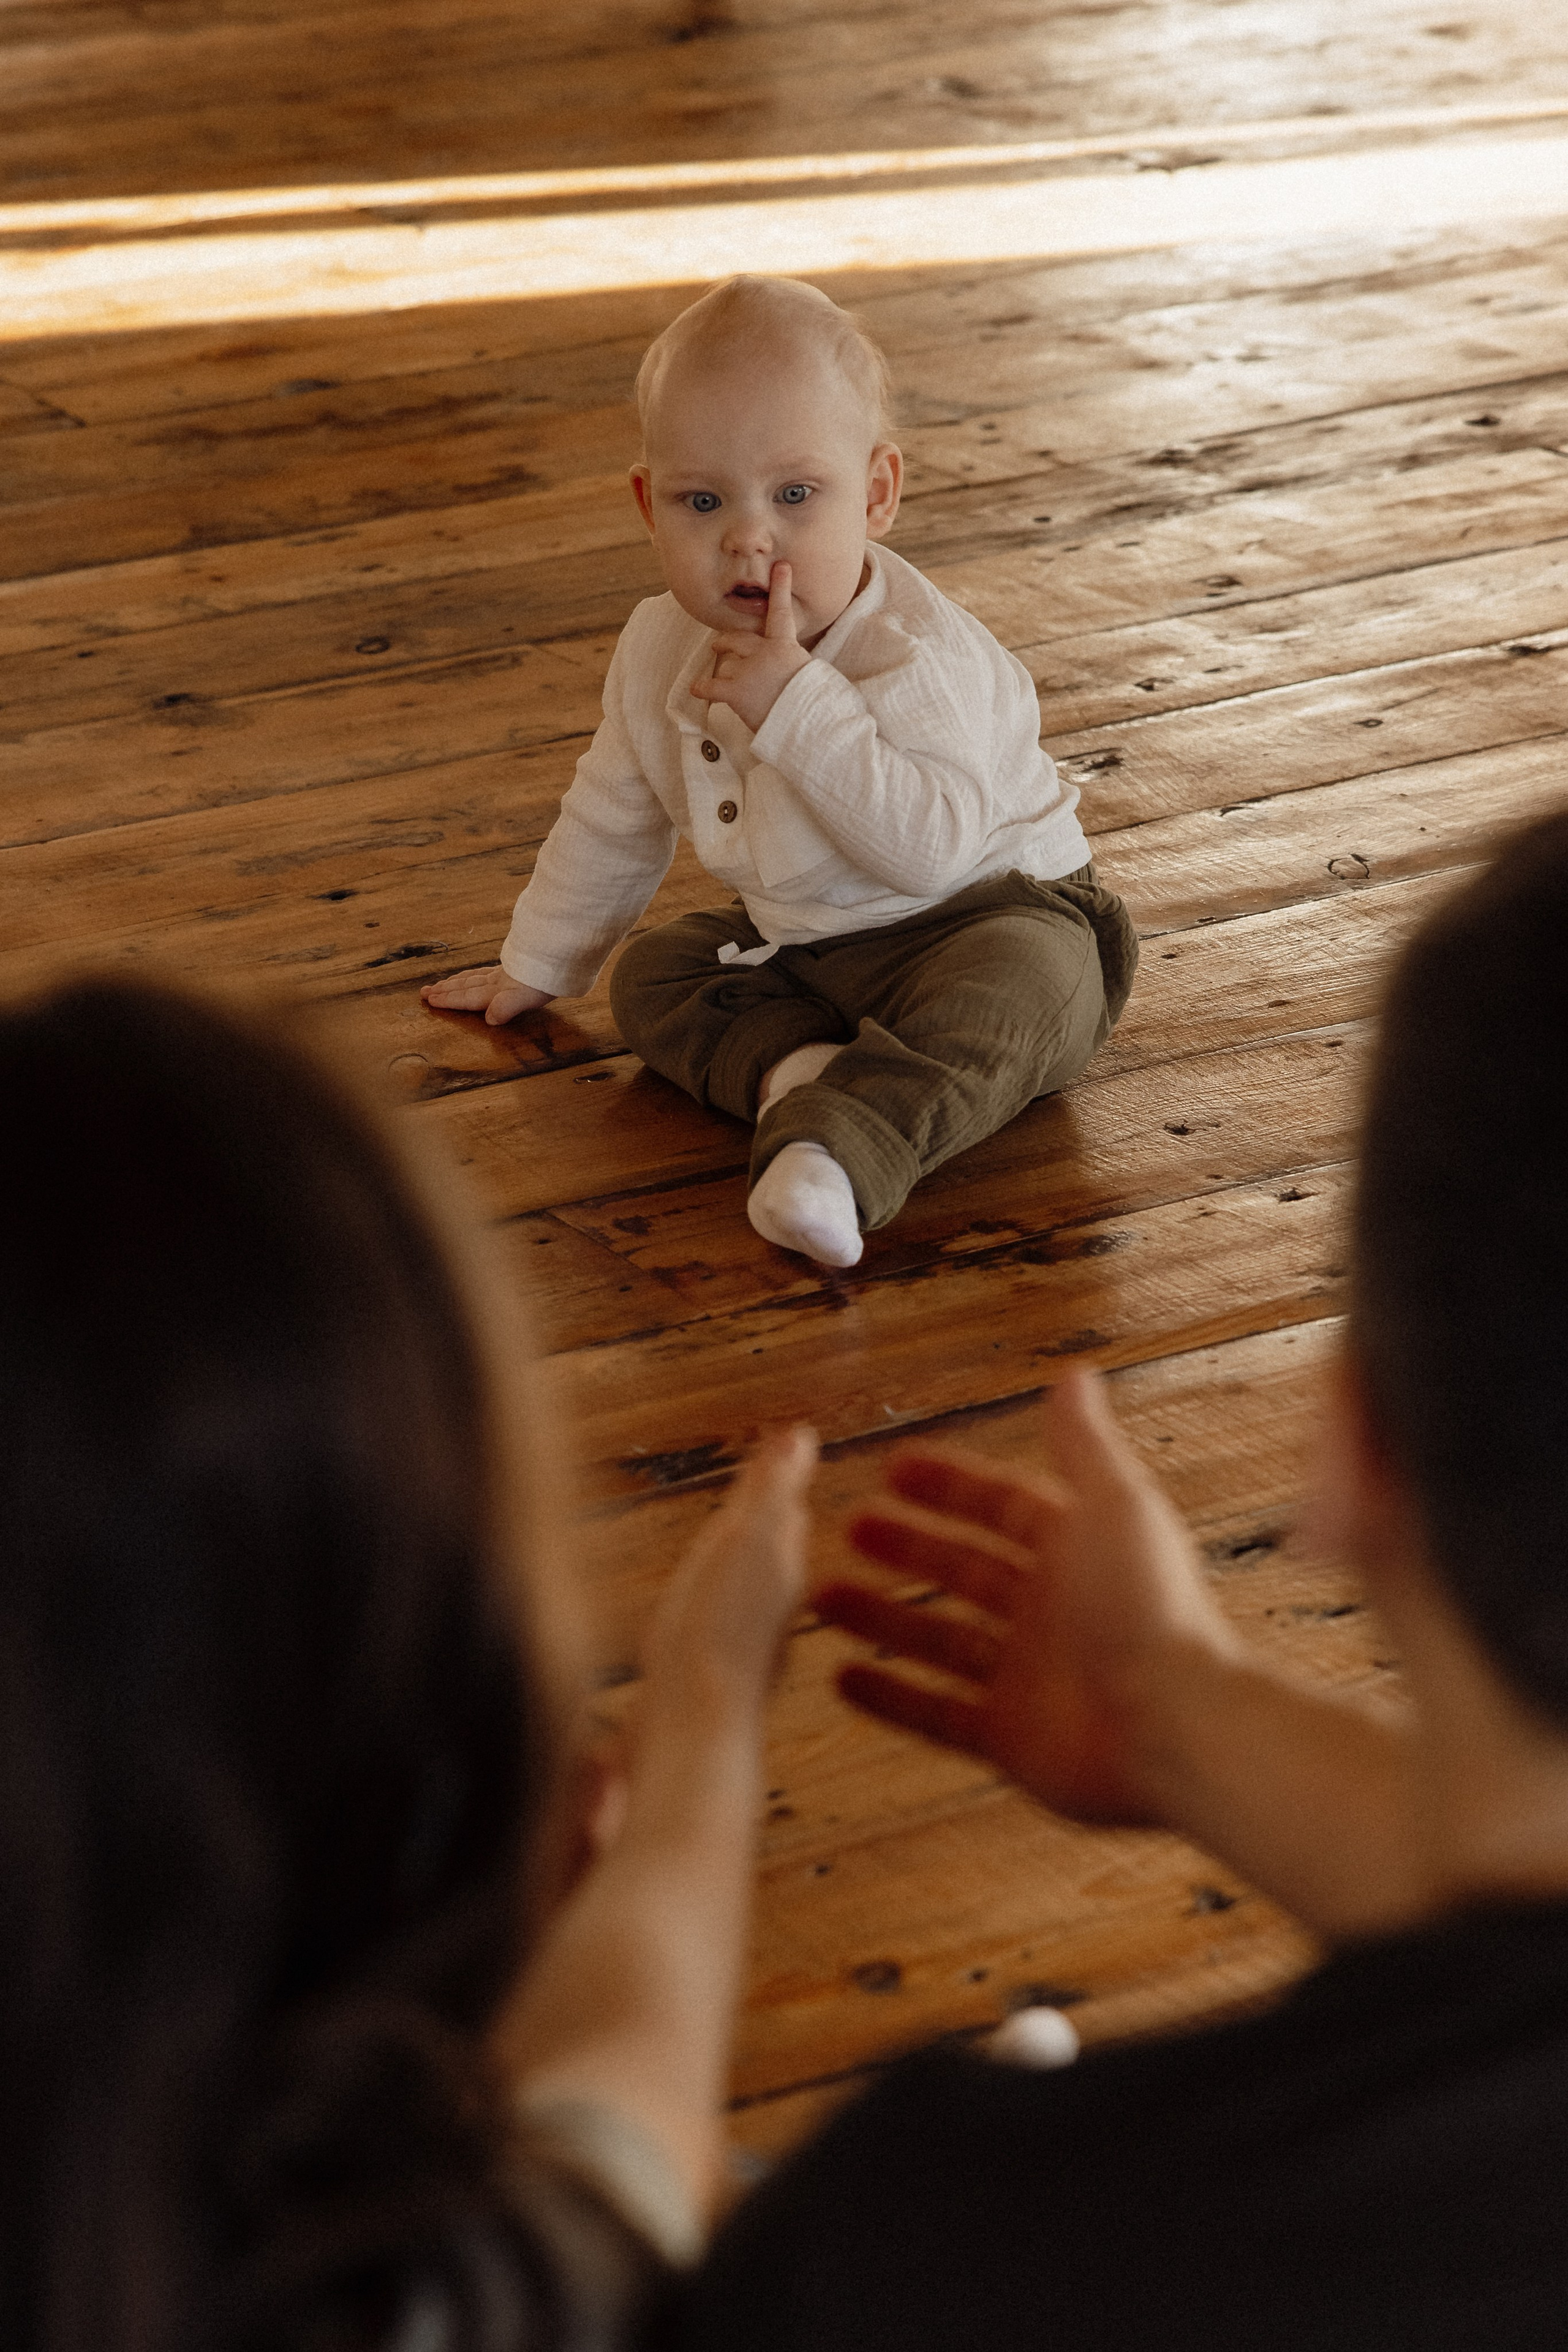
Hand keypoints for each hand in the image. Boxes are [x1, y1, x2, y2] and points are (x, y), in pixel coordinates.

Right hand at [421, 965, 554, 1025]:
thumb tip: (488, 1019)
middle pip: (465, 986)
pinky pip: (485, 972)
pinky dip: (474, 974)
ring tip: (441, 983)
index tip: (429, 1001)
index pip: (467, 997)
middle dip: (444, 990)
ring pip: (473, 978)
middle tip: (424, 992)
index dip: (449, 1000)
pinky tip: (476, 975)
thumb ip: (506, 1008)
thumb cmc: (544, 981)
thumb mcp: (526, 997)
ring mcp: (504, 973)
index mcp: (496, 991)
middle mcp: (496, 981)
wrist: (559, 955)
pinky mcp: (514, 968)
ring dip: (455, 982)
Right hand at [641, 1425, 817, 1728]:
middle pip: (772, 1547)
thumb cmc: (715, 1629)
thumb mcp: (747, 1539)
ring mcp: (747, 1644)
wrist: (693, 1725)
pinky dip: (715, 1604)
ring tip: (729, 1541)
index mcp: (781, 1562)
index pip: (783, 1508)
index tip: (786, 1448)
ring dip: (742, 1560)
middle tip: (765, 1484)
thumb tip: (802, 1434)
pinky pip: (721, 1625)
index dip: (778, 1478)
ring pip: (751, 1588)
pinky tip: (700, 1615)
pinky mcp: (717, 1679)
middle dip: (767, 1516)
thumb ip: (770, 1490)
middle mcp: (774, 1604)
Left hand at [689, 561, 811, 732]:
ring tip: (722, 679)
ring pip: (728, 664)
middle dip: (727, 640)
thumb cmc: (814, 703)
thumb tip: (789, 666)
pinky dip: (703, 688)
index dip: (782, 588)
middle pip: (740, 638)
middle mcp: (765, 653)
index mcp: (787, 646)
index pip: (782, 612)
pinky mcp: (737, 692)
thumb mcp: (812, 673)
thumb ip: (794, 662)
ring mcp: (749, 671)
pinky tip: (696, 689)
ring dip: (726, 672)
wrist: (809, 724)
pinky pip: (712, 686)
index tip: (782, 567)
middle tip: (719, 644)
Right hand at [817, 1371, 1234, 1824]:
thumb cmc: (1150, 1610)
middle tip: (848, 1527)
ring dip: (882, 1617)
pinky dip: (890, 1697)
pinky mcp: (1010, 1738)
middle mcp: (1051, 1611)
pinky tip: (841, 1679)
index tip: (892, 1468)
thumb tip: (1073, 1374)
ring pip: (939, 1638)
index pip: (1001, 1506)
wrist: (1174, 1729)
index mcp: (1076, 1550)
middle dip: (908, 1546)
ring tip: (821, 1598)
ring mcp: (1027, 1676)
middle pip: (964, 1568)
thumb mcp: (1113, 1505)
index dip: (949, 1485)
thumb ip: (1083, 1444)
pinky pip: (937, 1713)